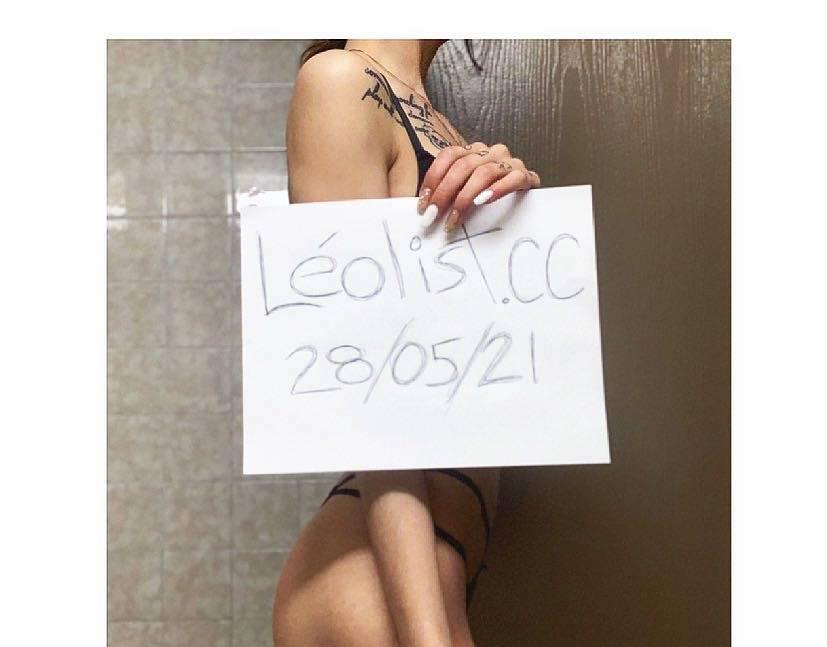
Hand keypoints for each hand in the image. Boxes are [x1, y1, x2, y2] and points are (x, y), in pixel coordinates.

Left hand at [416, 141, 540, 231]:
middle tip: (432, 218)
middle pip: (463, 166)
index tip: (422, 205)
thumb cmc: (489, 197)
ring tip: (455, 219)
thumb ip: (447, 194)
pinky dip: (497, 189)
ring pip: (484, 173)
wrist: (528, 202)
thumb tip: (423, 210)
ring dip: (465, 198)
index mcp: (473, 151)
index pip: (448, 156)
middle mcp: (490, 152)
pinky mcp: (526, 176)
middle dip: (444, 194)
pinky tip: (484, 201)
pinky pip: (513, 178)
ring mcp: (509, 162)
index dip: (433, 179)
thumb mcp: (465, 190)